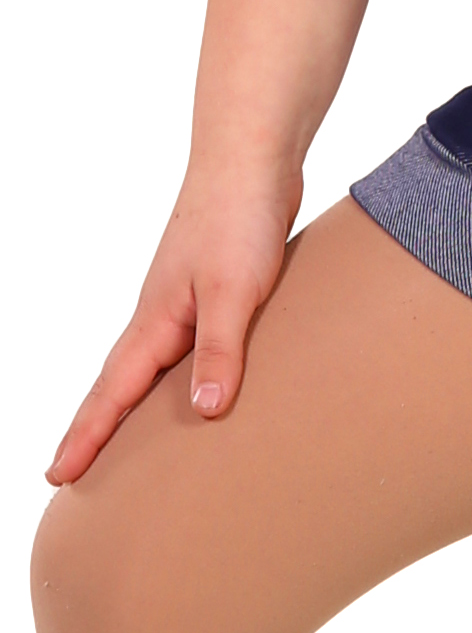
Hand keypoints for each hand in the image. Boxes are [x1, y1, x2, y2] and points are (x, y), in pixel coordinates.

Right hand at [45, 162, 302, 483]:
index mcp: (155, 321)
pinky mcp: (215, 286)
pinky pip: (188, 345)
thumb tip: (204, 412)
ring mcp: (186, 299)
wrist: (254, 156)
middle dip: (97, 428)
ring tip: (129, 442)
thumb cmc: (238, 217)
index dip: (86, 436)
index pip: (111, 393)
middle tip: (74, 473)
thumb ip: (219, 349)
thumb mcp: (233, 291)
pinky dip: (179, 373)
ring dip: (136, 403)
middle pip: (121, 384)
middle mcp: (162, 314)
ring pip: (154, 365)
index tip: (56, 475)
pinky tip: (198, 380)